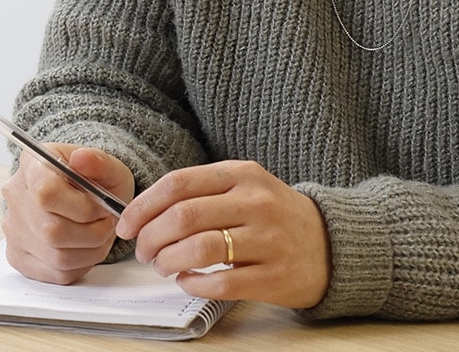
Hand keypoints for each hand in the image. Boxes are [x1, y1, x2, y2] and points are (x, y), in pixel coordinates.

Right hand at [0, 143, 135, 283]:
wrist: (83, 196)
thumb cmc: (93, 181)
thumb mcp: (106, 166)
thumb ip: (99, 162)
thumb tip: (82, 158)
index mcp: (32, 166)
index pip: (45, 193)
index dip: (82, 207)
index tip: (102, 206)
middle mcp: (15, 197)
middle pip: (51, 231)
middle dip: (92, 233)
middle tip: (106, 224)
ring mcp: (14, 230)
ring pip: (56, 256)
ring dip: (90, 250)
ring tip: (99, 234)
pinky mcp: (19, 256)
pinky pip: (55, 273)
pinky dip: (80, 264)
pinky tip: (86, 247)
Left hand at [116, 160, 329, 308]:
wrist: (332, 244)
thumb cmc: (274, 216)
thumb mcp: (244, 187)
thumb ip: (201, 193)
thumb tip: (143, 212)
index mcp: (242, 174)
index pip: (177, 184)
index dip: (143, 206)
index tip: (126, 224)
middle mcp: (256, 202)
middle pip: (182, 217)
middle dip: (150, 238)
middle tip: (143, 251)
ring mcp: (268, 239)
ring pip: (198, 249)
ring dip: (168, 262)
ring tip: (163, 267)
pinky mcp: (276, 275)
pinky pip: (221, 282)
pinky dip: (193, 285)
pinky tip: (187, 282)